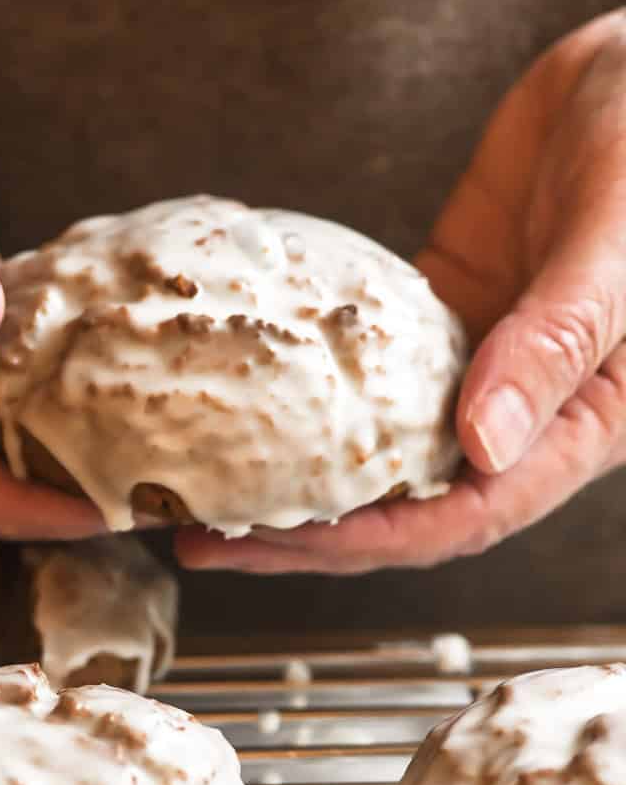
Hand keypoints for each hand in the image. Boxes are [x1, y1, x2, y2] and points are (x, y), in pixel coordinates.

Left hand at [178, 11, 625, 573]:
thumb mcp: (619, 241)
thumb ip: (558, 341)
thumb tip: (484, 445)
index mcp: (584, 422)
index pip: (467, 513)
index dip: (369, 540)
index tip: (274, 543)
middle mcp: (527, 410)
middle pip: (405, 500)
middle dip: (304, 529)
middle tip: (200, 538)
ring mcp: (478, 364)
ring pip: (377, 444)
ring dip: (295, 473)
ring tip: (200, 486)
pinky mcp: (441, 312)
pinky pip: (367, 365)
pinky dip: (306, 385)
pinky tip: (240, 391)